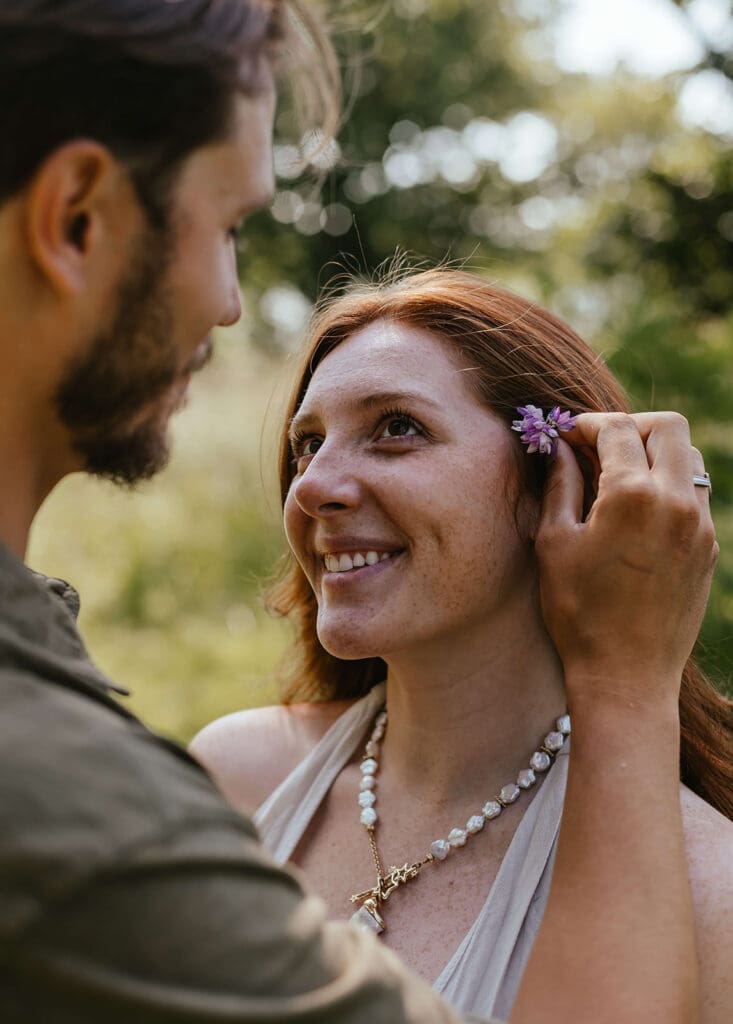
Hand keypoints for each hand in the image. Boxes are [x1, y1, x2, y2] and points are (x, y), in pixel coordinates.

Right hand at [535, 411, 717, 709]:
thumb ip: (559, 484)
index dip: (587, 424)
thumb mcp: (554, 543)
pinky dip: (668, 485)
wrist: (626, 675)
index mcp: (634, 496)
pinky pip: (694, 494)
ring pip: (688, 458)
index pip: (617, 429)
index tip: (566, 435)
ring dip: (654, 453)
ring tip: (618, 477)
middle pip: (668, 427)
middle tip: (598, 446)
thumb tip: (560, 448)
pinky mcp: (709, 547)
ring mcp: (700, 525)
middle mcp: (677, 502)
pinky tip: (637, 511)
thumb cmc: (578, 612)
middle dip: (631, 426)